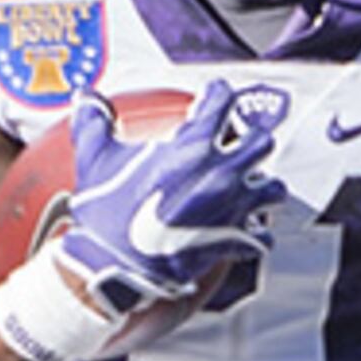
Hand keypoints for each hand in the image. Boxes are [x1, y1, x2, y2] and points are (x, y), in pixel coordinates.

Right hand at [53, 79, 289, 321]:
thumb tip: (88, 99)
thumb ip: (94, 122)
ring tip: (255, 187)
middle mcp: (221, 172)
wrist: (114, 266)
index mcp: (193, 145)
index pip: (222, 101)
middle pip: (261, 141)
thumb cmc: (107, 215)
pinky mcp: (233, 241)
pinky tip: (248, 233)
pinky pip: (261, 238)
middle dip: (254, 139)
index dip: (218, 93)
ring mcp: (231, 207)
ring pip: (273, 189)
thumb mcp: (95, 158)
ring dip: (265, 187)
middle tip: (242, 142)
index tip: (215, 96)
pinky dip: (257, 236)